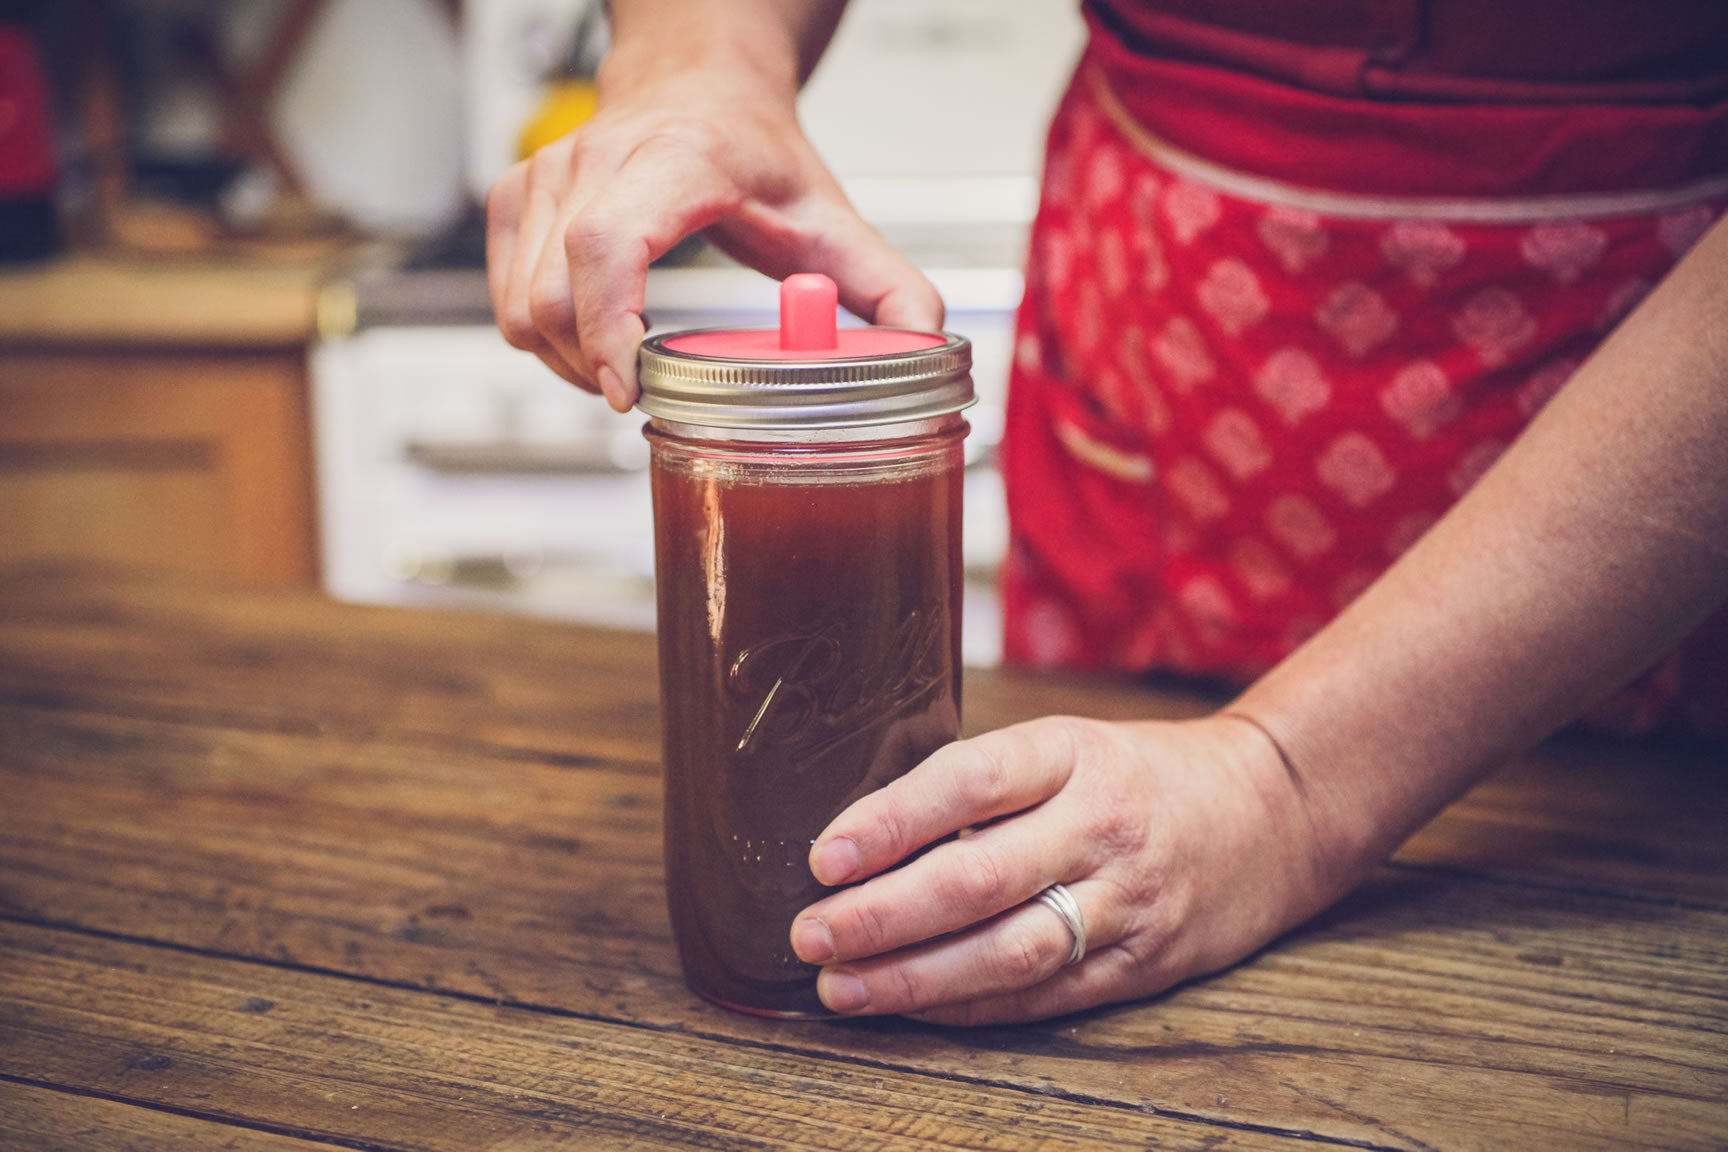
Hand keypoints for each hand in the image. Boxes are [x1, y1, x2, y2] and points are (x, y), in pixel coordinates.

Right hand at [485, 60, 940, 409]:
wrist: (699, 84)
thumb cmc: (756, 151)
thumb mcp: (833, 217)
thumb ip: (889, 290)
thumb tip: (924, 356)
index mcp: (672, 163)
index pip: (607, 246)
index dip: (607, 328)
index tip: (632, 388)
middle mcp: (595, 163)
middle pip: (552, 295)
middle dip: (593, 369)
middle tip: (645, 397)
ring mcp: (545, 178)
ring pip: (521, 307)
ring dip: (568, 363)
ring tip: (624, 373)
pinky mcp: (517, 200)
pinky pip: (506, 299)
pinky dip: (542, 341)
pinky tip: (593, 344)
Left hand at [789, 714, 1357, 1024]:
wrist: (1271, 812)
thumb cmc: (1139, 774)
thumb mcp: (1068, 745)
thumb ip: (983, 783)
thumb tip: (864, 837)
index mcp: (1074, 753)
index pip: (969, 782)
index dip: (890, 822)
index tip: (823, 856)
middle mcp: (1101, 825)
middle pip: (979, 877)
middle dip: (883, 914)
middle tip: (811, 933)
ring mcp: (1127, 900)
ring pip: (1007, 951)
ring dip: (914, 976)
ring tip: (841, 985)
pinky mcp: (1141, 964)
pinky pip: (1042, 995)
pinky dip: (968, 1007)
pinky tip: (911, 1007)